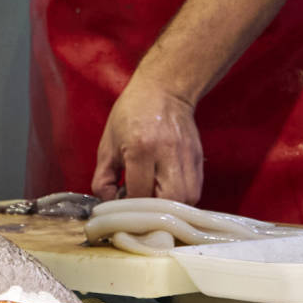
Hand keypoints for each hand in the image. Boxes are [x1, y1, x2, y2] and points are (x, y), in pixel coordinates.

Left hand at [92, 77, 202, 203]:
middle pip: (169, 200)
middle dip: (154, 212)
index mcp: (141, 148)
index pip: (139, 194)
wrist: (163, 90)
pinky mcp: (199, 158)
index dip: (129, 207)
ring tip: (156, 202)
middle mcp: (168, 153)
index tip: (122, 205)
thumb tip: (107, 204)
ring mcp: (187, 156)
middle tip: (141, 208)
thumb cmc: (130, 114)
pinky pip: (196, 190)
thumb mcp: (107, 144)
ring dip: (171, 208)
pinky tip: (168, 193)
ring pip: (187, 199)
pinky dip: (182, 199)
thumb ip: (103, 179)